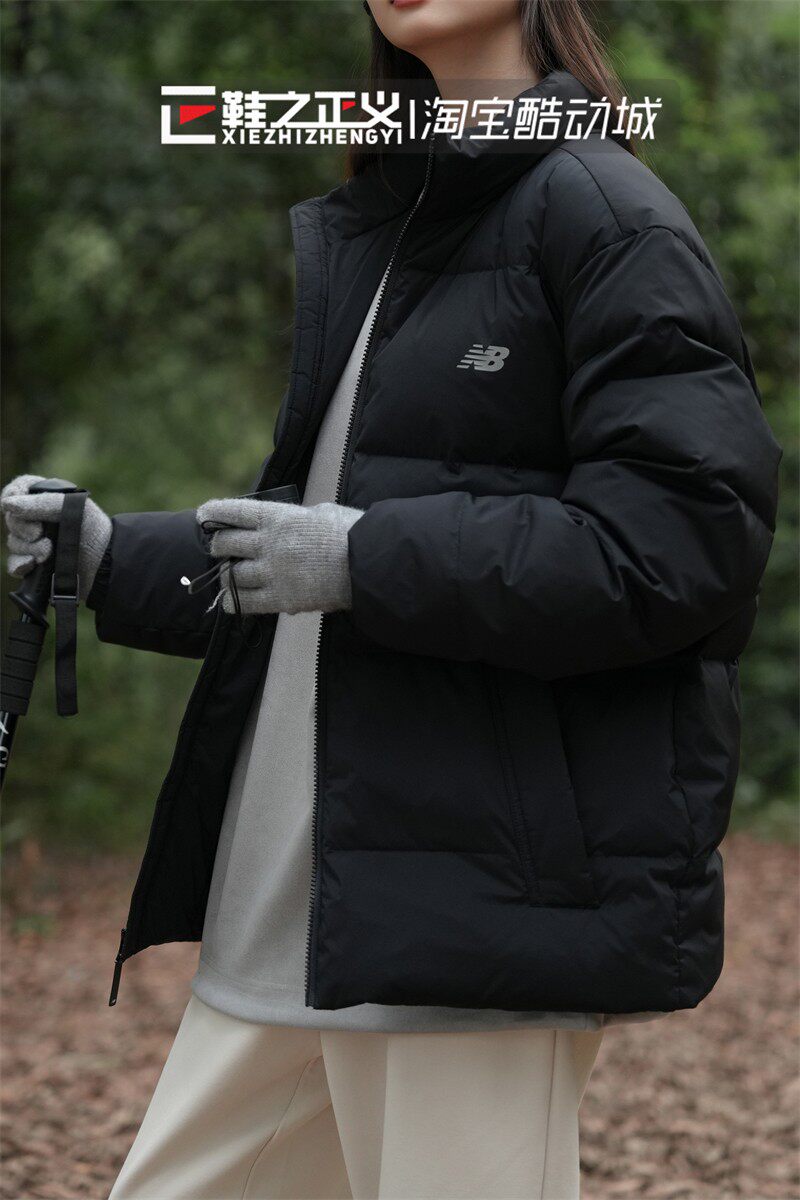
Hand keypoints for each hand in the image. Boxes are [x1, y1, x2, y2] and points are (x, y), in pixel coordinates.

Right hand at [1, 474, 111, 598]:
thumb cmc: (96, 532)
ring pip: (14, 543)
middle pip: (12, 518)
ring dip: (29, 548)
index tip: (13, 501)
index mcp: (48, 500)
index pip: (20, 488)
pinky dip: (20, 565)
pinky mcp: (37, 565)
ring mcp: (36, 543)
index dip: (12, 493)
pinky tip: (31, 565)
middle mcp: (39, 520)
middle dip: (23, 527)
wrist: (108, 565)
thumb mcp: (72, 509)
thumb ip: (39, 504)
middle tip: (40, 534)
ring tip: (49, 553)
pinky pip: (15, 564)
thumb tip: (7, 504)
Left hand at [196, 497, 362, 615]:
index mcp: (278, 518)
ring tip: (227, 575)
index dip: (213, 513)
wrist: (369, 566)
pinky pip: (245, 602)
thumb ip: (295, 518)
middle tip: (219, 548)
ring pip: (231, 576)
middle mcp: (269, 544)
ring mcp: (273, 573)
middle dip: (218, 546)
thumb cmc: (351, 533)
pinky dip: (233, 601)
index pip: (233, 512)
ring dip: (226, 575)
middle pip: (225, 545)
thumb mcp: (320, 513)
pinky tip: (229, 602)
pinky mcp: (281, 599)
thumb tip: (284, 525)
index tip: (202, 516)